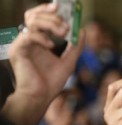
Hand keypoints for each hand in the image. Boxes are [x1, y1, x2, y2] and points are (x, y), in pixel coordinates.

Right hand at [2, 3, 83, 124]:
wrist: (41, 98)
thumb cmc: (51, 83)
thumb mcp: (69, 62)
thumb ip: (76, 47)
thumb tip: (82, 30)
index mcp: (39, 41)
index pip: (41, 18)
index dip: (50, 11)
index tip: (63, 8)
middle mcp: (29, 40)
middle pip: (34, 15)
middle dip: (51, 15)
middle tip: (65, 23)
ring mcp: (22, 44)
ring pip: (31, 21)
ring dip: (50, 24)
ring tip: (63, 32)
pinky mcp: (17, 50)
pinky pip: (28, 35)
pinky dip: (42, 37)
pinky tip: (51, 46)